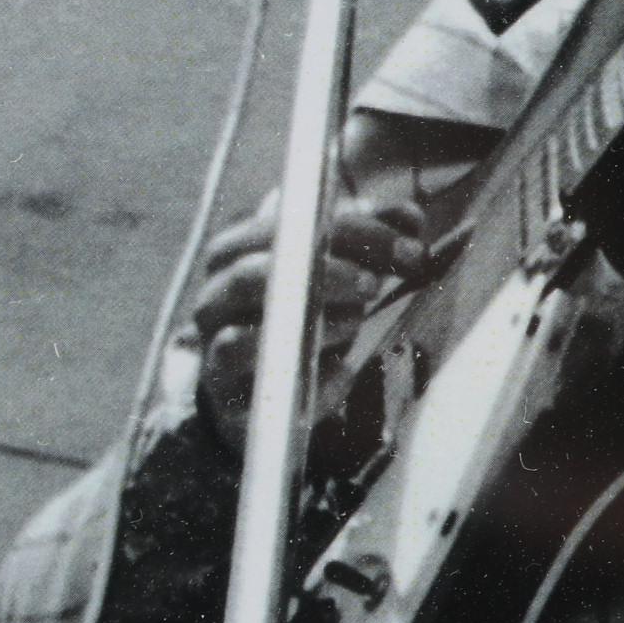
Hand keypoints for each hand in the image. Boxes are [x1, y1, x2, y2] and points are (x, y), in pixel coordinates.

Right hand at [191, 197, 422, 453]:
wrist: (268, 381)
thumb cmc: (306, 307)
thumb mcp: (338, 264)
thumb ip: (372, 235)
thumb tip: (410, 218)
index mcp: (234, 252)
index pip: (284, 226)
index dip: (351, 230)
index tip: (405, 244)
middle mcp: (213, 301)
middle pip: (252, 275)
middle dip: (327, 275)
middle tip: (374, 284)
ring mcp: (214, 354)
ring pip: (248, 335)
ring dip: (319, 325)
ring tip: (357, 319)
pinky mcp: (233, 404)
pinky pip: (274, 389)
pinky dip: (317, 377)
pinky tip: (342, 367)